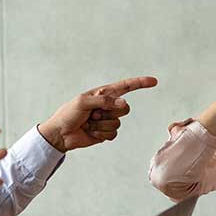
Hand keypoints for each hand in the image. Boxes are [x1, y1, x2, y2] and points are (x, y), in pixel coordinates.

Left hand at [37, 76, 157, 151]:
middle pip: (125, 108)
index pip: (125, 87)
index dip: (140, 83)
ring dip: (101, 125)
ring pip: (117, 123)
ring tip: (88, 123)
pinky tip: (90, 132)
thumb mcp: (83, 101)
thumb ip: (104, 101)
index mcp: (103, 94)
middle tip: (93, 114)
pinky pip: (113, 134)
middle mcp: (108, 106)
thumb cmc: (68, 114)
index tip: (153, 81)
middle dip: (110, 112)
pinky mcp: (106, 133)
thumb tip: (124, 103)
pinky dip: (101, 134)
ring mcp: (107, 120)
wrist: (61, 134)